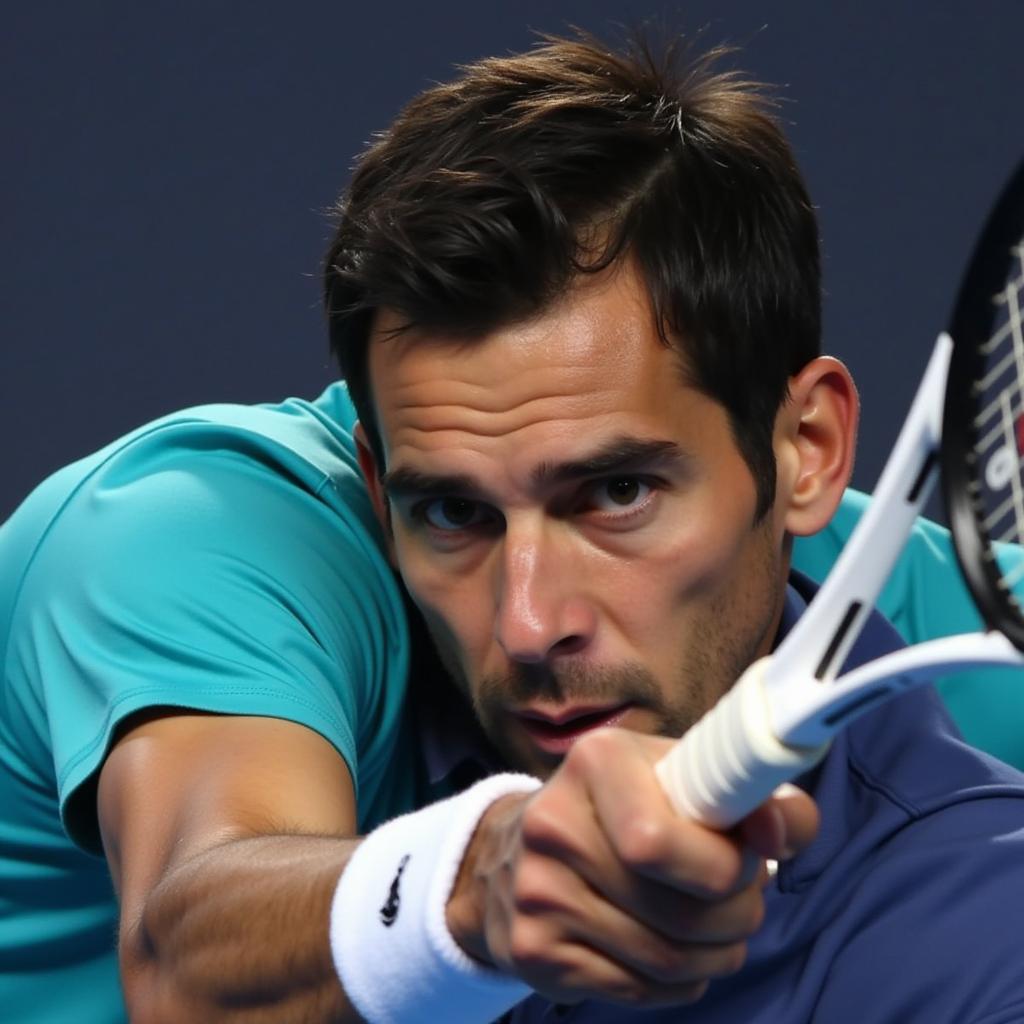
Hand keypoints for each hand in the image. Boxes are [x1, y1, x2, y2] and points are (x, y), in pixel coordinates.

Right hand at [446, 727, 817, 1006]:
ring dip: (716, 956)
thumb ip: (755, 795)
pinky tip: (674, 952)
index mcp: (596, 761)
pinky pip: (639, 993)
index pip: (659, 843)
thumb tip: (776, 835)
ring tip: (718, 932)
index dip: (724, 867)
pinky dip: (678, 984)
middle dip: (736, 918)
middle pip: (678, 913)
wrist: (520, 848)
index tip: (744, 860)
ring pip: (665, 961)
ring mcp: (536, 892)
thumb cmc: (630, 806)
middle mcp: (553, 823)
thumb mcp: (687, 777)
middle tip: (742, 904)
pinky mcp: (533, 951)